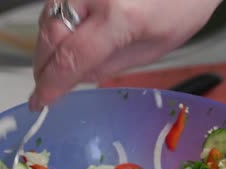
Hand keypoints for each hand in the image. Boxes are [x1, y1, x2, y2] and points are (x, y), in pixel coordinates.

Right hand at [29, 0, 221, 109]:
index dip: (51, 84)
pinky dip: (56, 24)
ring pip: (47, 16)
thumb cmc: (184, 3)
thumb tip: (75, 79)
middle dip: (44, 65)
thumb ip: (110, 65)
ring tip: (56, 65)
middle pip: (50, 35)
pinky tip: (65, 39)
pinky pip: (57, 2)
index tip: (41, 101)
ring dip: (47, 45)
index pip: (70, 58)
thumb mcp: (153, 48)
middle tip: (45, 86)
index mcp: (119, 16)